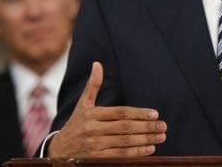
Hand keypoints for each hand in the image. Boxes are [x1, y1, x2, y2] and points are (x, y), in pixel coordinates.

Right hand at [48, 62, 166, 157]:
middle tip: (163, 126)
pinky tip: (149, 149)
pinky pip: (119, 156)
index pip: (120, 113)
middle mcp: (93, 129)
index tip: (155, 114)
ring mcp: (95, 146)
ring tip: (161, 137)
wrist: (58, 150)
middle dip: (146, 127)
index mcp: (93, 114)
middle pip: (125, 128)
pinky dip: (135, 153)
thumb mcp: (83, 105)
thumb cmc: (76, 124)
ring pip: (124, 142)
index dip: (139, 113)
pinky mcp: (96, 159)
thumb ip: (93, 85)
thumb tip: (97, 63)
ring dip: (145, 140)